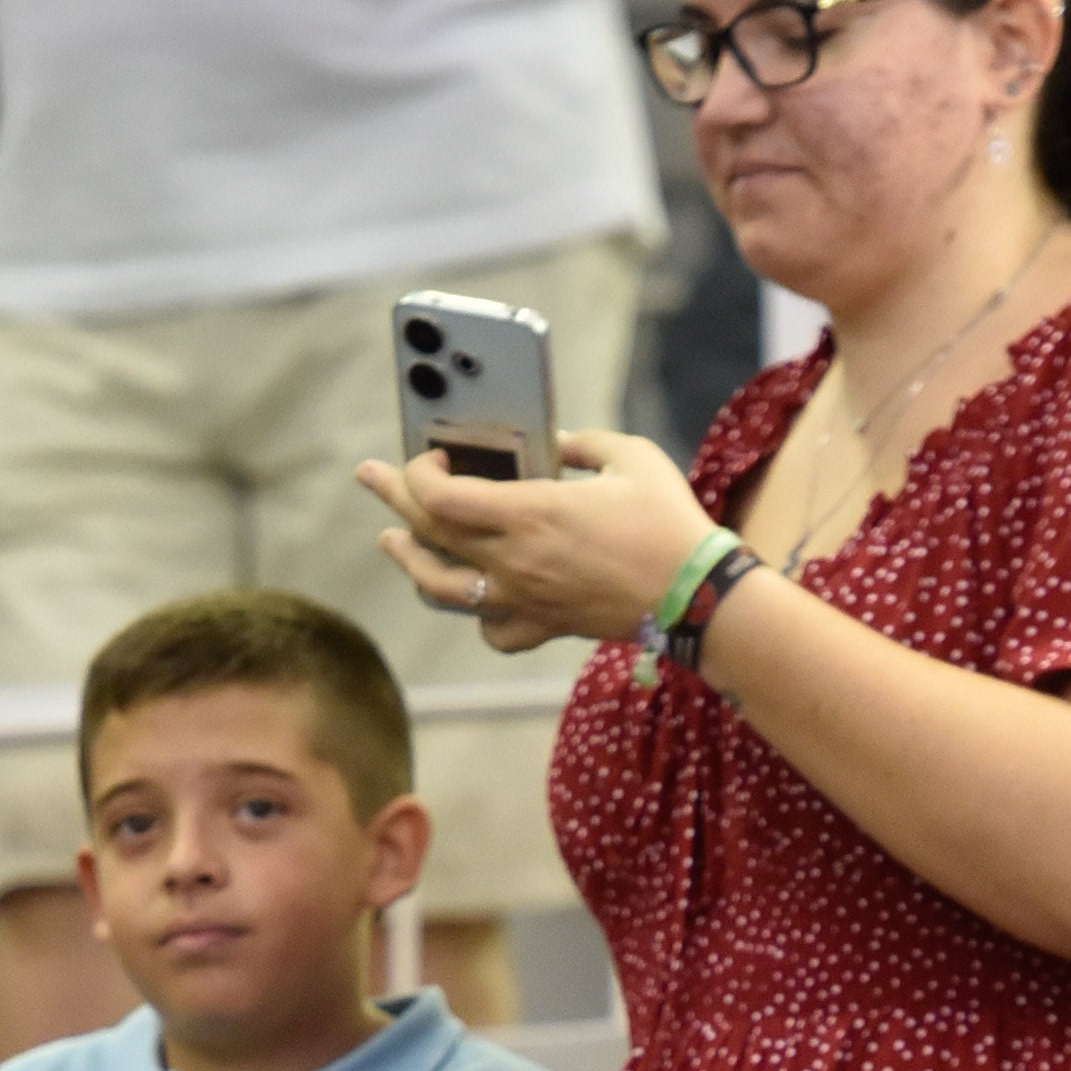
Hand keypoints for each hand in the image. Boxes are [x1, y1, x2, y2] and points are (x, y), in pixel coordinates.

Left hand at [358, 432, 720, 658]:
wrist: (699, 599)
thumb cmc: (669, 522)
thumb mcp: (630, 457)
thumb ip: (582, 443)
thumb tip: (553, 441)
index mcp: (529, 512)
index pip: (438, 496)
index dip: (418, 472)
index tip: (428, 455)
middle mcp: (514, 560)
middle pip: (428, 533)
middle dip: (393, 499)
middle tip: (370, 475)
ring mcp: (524, 599)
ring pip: (441, 588)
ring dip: (409, 560)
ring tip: (393, 542)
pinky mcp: (544, 626)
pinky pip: (491, 629)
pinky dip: (475, 614)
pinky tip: (473, 598)